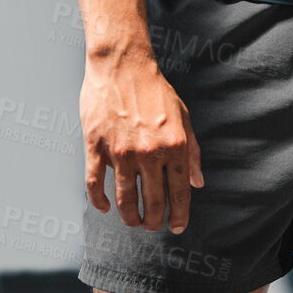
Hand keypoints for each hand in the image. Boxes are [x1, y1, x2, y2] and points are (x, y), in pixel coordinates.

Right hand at [82, 50, 203, 233]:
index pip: (180, 192)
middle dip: (154, 221)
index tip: (177, 227)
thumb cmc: (155, 90)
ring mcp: (121, 152)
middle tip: (153, 226)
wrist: (122, 66)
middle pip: (153, 202)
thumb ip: (193, 151)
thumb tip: (197, 182)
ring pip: (125, 200)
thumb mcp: (183, 117)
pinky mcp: (96, 148)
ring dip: (130, 217)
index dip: (179, 215)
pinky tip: (106, 208)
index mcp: (175, 145)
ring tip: (133, 222)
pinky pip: (96, 185)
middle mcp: (150, 152)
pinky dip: (99, 202)